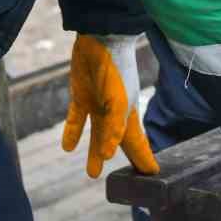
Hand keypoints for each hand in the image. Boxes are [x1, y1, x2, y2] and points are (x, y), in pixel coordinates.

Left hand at [62, 34, 158, 177]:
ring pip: (97, 135)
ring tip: (92, 174)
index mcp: (128, 115)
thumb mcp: (118, 100)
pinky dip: (73, 133)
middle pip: (119, 142)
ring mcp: (97, 106)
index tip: (152, 176)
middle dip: (124, 160)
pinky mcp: (81, 97)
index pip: (138, 144)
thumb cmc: (116, 68)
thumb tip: (108, 155)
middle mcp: (114, 113)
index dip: (144, 160)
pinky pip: (76, 120)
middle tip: (124, 181)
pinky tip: (68, 147)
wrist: (100, 39)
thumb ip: (114, 128)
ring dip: (94, 153)